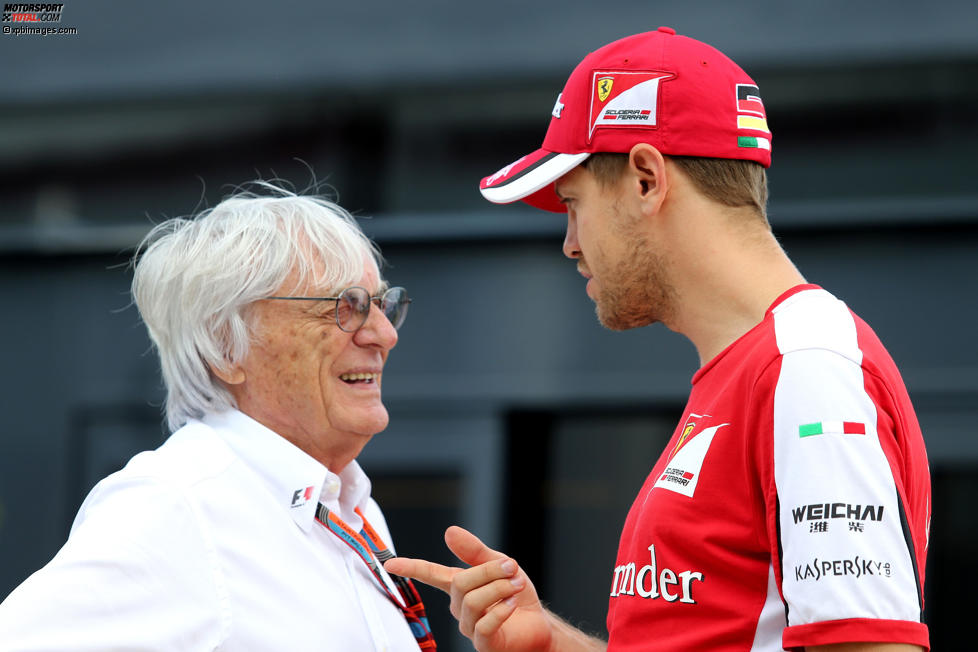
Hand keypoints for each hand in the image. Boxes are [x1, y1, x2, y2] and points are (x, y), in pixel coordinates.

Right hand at [384, 526, 553, 651]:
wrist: (538, 625)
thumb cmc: (517, 595)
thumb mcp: (499, 564)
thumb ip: (474, 551)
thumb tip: (449, 531)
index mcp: (459, 586)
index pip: (431, 575)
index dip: (411, 568)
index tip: (390, 563)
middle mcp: (460, 607)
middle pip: (460, 583)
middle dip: (488, 571)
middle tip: (512, 567)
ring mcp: (470, 626)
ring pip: (472, 601)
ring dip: (499, 588)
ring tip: (517, 585)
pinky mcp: (484, 642)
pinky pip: (485, 624)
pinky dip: (502, 610)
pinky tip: (513, 604)